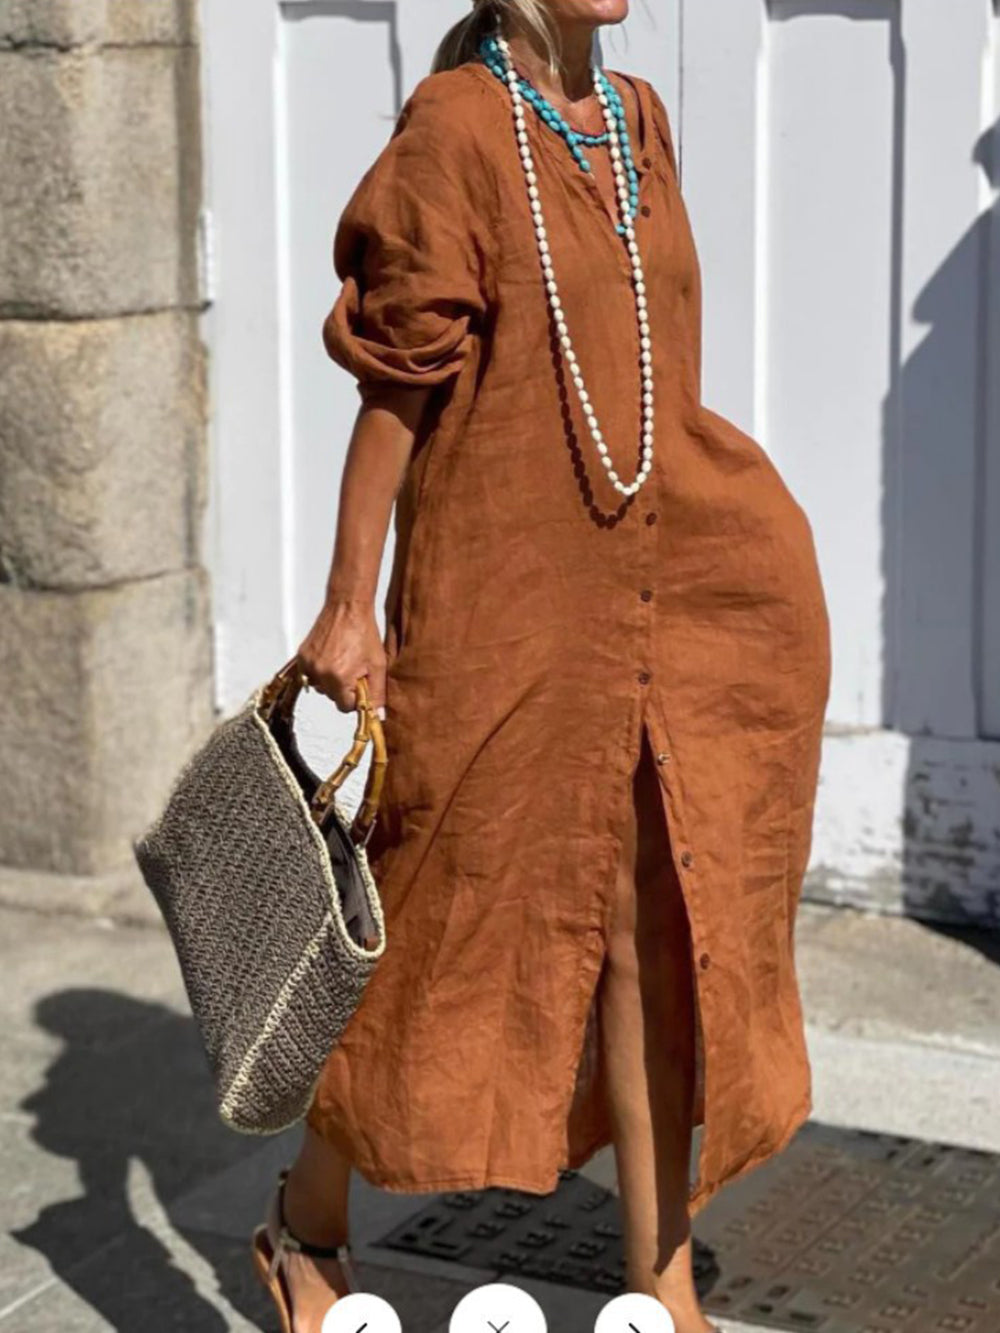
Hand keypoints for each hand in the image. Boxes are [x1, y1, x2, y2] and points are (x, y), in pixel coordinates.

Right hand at [295, 600, 386, 715]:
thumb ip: (378, 693)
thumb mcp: (378, 665)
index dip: (355, 699)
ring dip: (331, 680)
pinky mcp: (302, 656)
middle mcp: (320, 673)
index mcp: (339, 678)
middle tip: (354, 669)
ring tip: (343, 661)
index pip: (345, 707)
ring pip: (320, 686)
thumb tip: (377, 714)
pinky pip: (310, 674)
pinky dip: (321, 670)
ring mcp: (309, 664)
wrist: (348, 607)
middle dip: (344, 688)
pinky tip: (332, 656)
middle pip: (332, 697)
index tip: (361, 688)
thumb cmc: (364, 632)